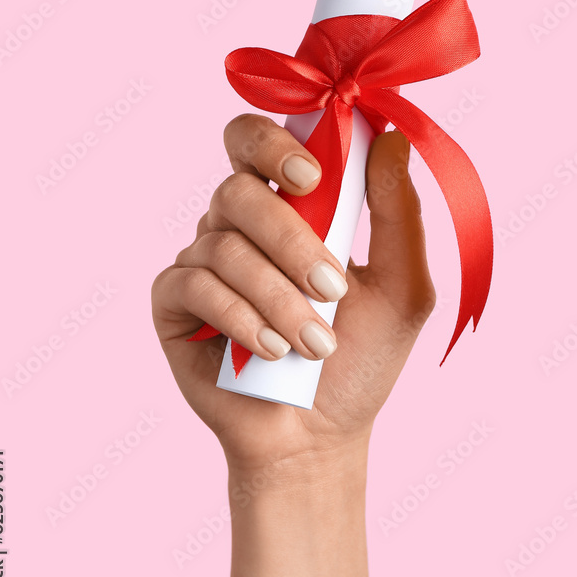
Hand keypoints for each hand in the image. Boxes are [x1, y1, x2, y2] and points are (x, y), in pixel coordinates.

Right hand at [151, 113, 435, 472]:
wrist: (319, 437)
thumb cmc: (360, 358)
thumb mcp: (401, 288)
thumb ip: (398, 215)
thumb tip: (391, 139)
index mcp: (287, 207)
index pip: (259, 142)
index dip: (274, 143)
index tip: (313, 177)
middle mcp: (237, 226)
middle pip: (238, 189)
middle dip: (289, 237)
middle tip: (332, 286)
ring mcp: (202, 262)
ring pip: (223, 244)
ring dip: (278, 297)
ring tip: (314, 344)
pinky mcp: (174, 304)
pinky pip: (194, 284)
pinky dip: (241, 317)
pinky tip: (272, 352)